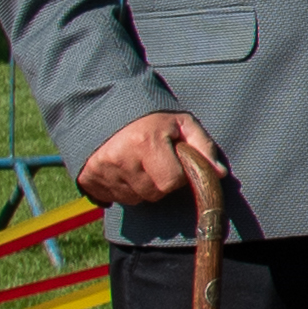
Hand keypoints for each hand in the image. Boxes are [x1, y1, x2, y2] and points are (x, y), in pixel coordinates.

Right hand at [79, 109, 220, 208]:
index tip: (173, 161)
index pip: (171, 181)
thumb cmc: (152, 118)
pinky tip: (124, 171)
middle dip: (160, 182)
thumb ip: (203, 147)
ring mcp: (101, 170)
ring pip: (134, 198)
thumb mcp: (182, 124)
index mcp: (145, 142)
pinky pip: (114, 199)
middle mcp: (120, 158)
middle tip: (156, 161)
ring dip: (142, 187)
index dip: (177, 175)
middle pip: (153, 193)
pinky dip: (123, 189)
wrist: (107, 110)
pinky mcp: (88, 179)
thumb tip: (219, 174)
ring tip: (139, 164)